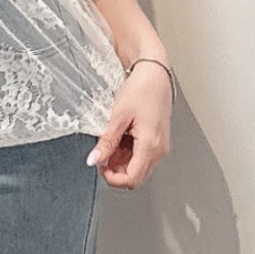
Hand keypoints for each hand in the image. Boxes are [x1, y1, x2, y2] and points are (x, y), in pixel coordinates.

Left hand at [87, 60, 171, 189]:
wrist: (155, 73)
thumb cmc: (143, 88)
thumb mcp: (118, 116)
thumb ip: (106, 142)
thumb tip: (94, 159)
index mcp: (151, 146)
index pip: (131, 180)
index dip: (112, 177)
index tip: (99, 165)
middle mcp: (159, 150)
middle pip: (135, 176)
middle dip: (115, 169)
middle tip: (103, 152)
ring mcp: (160, 146)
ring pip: (138, 167)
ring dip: (121, 160)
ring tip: (113, 138)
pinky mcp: (158, 141)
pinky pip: (141, 156)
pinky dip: (128, 151)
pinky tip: (122, 135)